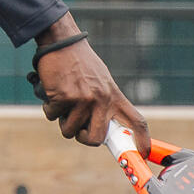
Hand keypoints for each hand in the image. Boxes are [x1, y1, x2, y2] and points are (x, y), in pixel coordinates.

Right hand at [31, 15, 149, 147]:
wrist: (61, 40)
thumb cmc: (80, 61)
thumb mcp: (101, 80)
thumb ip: (104, 102)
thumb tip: (101, 127)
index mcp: (114, 95)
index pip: (136, 120)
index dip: (143, 139)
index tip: (144, 153)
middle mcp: (101, 99)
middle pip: (96, 138)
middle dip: (83, 138)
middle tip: (77, 128)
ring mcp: (82, 99)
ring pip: (69, 130)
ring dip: (62, 120)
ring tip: (62, 100)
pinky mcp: (63, 97)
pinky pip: (52, 116)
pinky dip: (49, 107)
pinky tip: (52, 90)